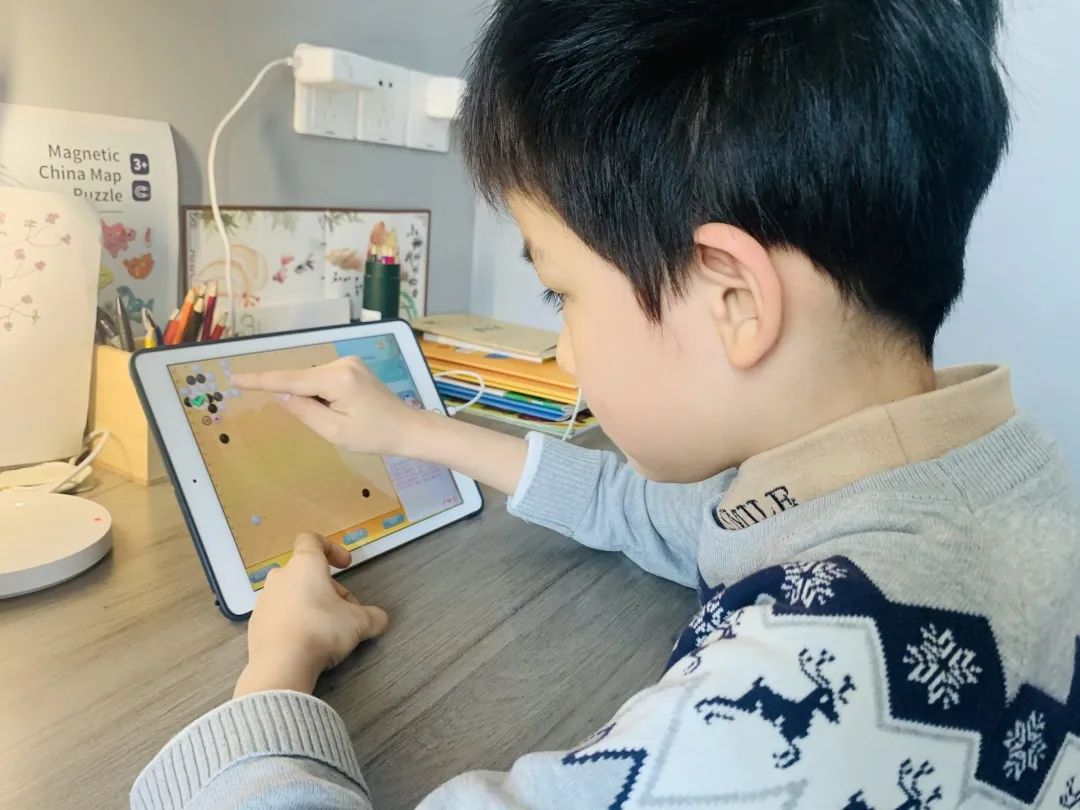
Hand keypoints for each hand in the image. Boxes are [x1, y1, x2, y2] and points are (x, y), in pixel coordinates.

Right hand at [232, 356, 422, 455]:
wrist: (408, 428)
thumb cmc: (374, 436)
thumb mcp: (335, 431)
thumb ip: (304, 411)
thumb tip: (282, 394)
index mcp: (337, 379)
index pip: (289, 379)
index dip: (260, 381)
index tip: (235, 379)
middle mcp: (341, 363)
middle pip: (303, 380)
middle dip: (303, 401)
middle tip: (331, 422)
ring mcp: (348, 362)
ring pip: (312, 380)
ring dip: (315, 399)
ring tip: (343, 417)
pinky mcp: (352, 367)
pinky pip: (323, 379)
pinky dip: (322, 394)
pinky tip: (344, 410)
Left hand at [234, 533, 388, 696]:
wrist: (281, 664)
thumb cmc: (321, 630)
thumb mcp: (359, 623)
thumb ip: (373, 617)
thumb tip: (380, 619)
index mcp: (305, 565)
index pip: (312, 540)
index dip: (331, 548)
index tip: (345, 566)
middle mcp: (280, 576)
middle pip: (307, 573)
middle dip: (329, 590)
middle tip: (346, 613)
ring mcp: (264, 600)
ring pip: (293, 594)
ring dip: (311, 605)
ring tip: (326, 630)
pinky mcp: (255, 623)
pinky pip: (279, 615)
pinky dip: (294, 622)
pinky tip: (305, 642)